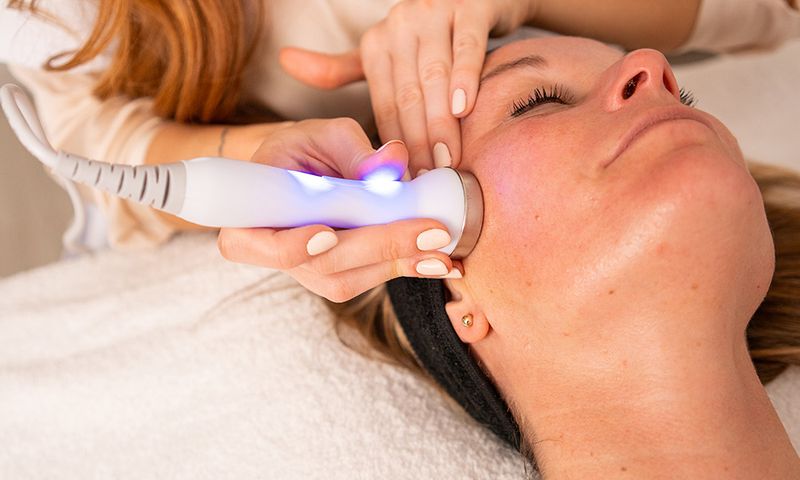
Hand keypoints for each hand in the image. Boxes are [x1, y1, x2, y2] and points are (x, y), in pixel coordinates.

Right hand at [217, 117, 461, 302]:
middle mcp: (275, 253)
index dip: (290, 247)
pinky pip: (369, 279)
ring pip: (349, 279)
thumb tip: (393, 161)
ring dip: (399, 264)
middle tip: (429, 234)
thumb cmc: (302, 150)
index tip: (326, 235)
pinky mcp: (336, 275)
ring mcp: (306, 271)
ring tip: (442, 251)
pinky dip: (405, 268)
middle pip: (322, 265)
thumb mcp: (321, 135)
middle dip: (380, 248)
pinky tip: (439, 262)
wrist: (300, 171)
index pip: (259, 244)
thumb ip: (353, 148)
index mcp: (250, 217)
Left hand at [279, 0, 536, 176]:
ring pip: (434, 75)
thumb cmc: (429, 35)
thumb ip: (340, 66)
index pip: (384, 104)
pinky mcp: (470, 7)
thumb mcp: (382, 51)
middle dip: (417, 141)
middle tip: (427, 177)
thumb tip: (286, 60)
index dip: (393, 143)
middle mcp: (400, 26)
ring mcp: (434, 14)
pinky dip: (464, 78)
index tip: (404, 180)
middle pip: (407, 94)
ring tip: (447, 158)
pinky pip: (466, 46)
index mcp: (377, 44)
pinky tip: (463, 108)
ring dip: (440, 121)